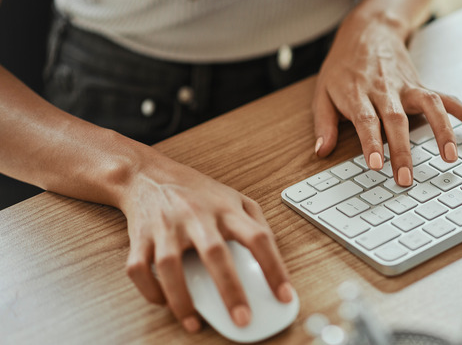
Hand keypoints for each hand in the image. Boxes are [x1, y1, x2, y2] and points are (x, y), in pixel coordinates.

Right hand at [118, 152, 292, 332]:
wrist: (148, 174)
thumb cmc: (196, 191)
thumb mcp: (234, 197)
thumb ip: (256, 222)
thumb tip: (273, 255)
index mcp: (226, 209)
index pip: (258, 237)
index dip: (274, 268)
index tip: (284, 295)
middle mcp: (196, 216)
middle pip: (215, 253)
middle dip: (230, 290)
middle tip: (242, 319)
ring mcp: (166, 227)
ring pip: (170, 266)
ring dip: (182, 299)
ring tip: (194, 323)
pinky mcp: (140, 237)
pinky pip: (139, 269)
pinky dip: (150, 290)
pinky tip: (164, 302)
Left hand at [312, 10, 461, 185]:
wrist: (368, 31)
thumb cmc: (343, 66)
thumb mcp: (323, 91)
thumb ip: (323, 123)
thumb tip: (321, 151)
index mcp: (358, 92)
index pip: (367, 119)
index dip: (372, 142)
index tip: (377, 165)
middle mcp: (386, 89)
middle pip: (397, 120)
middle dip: (402, 150)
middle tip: (406, 178)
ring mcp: (408, 87)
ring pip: (429, 106)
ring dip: (442, 131)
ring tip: (451, 157)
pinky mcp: (422, 86)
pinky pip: (447, 99)